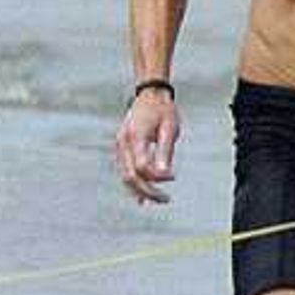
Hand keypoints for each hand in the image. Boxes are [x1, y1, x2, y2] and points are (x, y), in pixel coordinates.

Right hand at [115, 87, 180, 204]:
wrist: (149, 95)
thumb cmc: (163, 111)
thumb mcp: (169, 130)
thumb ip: (165, 153)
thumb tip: (167, 175)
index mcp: (135, 137)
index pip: (142, 167)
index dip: (157, 177)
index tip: (173, 177)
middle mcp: (123, 143)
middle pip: (130, 176)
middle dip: (148, 191)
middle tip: (166, 199)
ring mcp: (120, 146)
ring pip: (126, 176)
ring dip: (141, 190)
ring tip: (160, 199)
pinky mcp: (122, 148)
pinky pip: (126, 170)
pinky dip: (135, 183)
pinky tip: (143, 197)